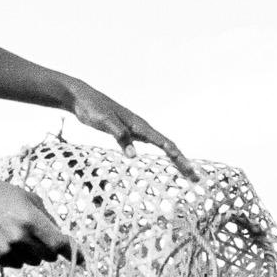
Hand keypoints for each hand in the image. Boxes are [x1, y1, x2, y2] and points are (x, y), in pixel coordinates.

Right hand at [0, 179, 75, 267]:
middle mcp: (20, 238)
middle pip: (48, 256)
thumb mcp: (31, 199)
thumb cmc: (5, 195)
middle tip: (42, 237)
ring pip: (33, 262)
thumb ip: (48, 218)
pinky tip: (9, 241)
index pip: (58, 244)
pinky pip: (17, 264)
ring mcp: (7, 249)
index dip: (72, 252)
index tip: (82, 260)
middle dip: (50, 249)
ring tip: (21, 236)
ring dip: (34, 253)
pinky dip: (18, 257)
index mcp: (31, 220)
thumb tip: (61, 237)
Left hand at [67, 82, 197, 180]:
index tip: (189, 169)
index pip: (164, 143)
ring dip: (174, 160)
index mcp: (139, 125)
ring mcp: (135, 130)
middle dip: (182, 162)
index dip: (178, 157)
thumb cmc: (92, 108)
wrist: (82, 98)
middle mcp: (141, 127)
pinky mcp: (127, 133)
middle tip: (195, 178)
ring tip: (185, 173)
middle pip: (168, 146)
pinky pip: (147, 146)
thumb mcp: (104, 122)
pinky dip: (157, 156)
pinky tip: (160, 164)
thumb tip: (133, 155)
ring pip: (160, 146)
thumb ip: (120, 136)